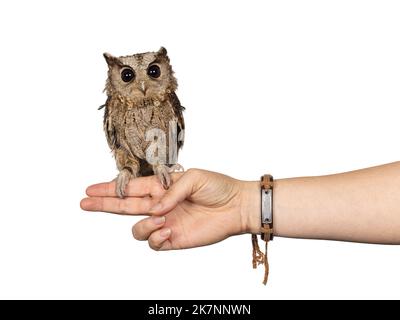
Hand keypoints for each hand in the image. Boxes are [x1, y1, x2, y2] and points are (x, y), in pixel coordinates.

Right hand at [80, 169, 260, 249]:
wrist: (236, 207)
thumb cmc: (218, 187)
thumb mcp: (194, 178)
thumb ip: (170, 191)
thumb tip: (155, 208)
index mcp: (162, 187)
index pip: (131, 188)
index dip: (111, 188)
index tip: (91, 189)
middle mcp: (160, 205)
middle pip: (125, 206)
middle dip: (104, 204)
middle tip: (84, 202)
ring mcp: (165, 222)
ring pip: (137, 228)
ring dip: (143, 224)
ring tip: (160, 219)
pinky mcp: (174, 238)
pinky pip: (154, 242)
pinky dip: (156, 237)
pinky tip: (169, 229)